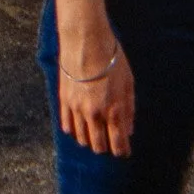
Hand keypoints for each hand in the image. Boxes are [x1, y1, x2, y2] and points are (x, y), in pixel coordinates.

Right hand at [57, 25, 134, 156]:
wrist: (85, 40)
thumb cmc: (111, 58)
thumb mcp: (128, 82)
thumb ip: (129, 109)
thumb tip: (129, 130)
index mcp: (113, 110)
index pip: (118, 143)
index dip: (122, 151)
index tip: (124, 152)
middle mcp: (94, 114)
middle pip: (98, 145)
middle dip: (105, 147)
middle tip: (109, 143)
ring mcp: (77, 109)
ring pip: (81, 138)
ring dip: (89, 141)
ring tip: (95, 135)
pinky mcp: (64, 101)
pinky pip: (67, 126)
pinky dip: (74, 131)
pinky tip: (79, 127)